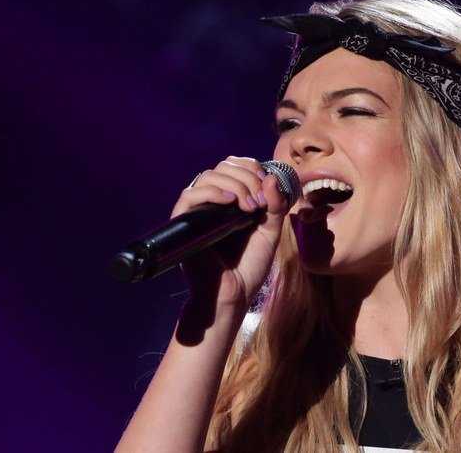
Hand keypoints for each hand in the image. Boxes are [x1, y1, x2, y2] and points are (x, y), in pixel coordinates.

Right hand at [170, 156, 291, 313]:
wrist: (234, 294)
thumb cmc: (249, 266)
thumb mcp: (271, 232)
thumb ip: (275, 206)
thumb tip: (271, 178)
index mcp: (232, 200)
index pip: (236, 165)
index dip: (253, 168)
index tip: (268, 188)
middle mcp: (213, 201)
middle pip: (224, 166)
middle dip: (248, 177)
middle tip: (260, 203)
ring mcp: (198, 211)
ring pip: (208, 176)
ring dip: (235, 184)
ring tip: (250, 207)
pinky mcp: (185, 223)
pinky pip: (190, 195)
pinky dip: (212, 192)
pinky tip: (231, 201)